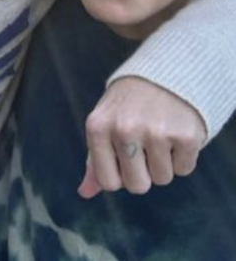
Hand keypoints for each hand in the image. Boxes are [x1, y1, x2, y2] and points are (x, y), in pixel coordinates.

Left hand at [78, 77, 205, 197]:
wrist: (162, 76)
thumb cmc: (125, 108)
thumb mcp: (103, 127)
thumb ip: (95, 161)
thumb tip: (84, 193)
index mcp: (97, 128)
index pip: (109, 182)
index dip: (120, 177)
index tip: (123, 159)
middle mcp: (124, 129)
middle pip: (137, 186)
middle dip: (143, 174)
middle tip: (143, 147)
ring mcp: (156, 131)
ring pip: (162, 179)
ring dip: (163, 163)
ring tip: (158, 135)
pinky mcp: (185, 134)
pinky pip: (184, 169)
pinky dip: (182, 157)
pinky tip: (175, 133)